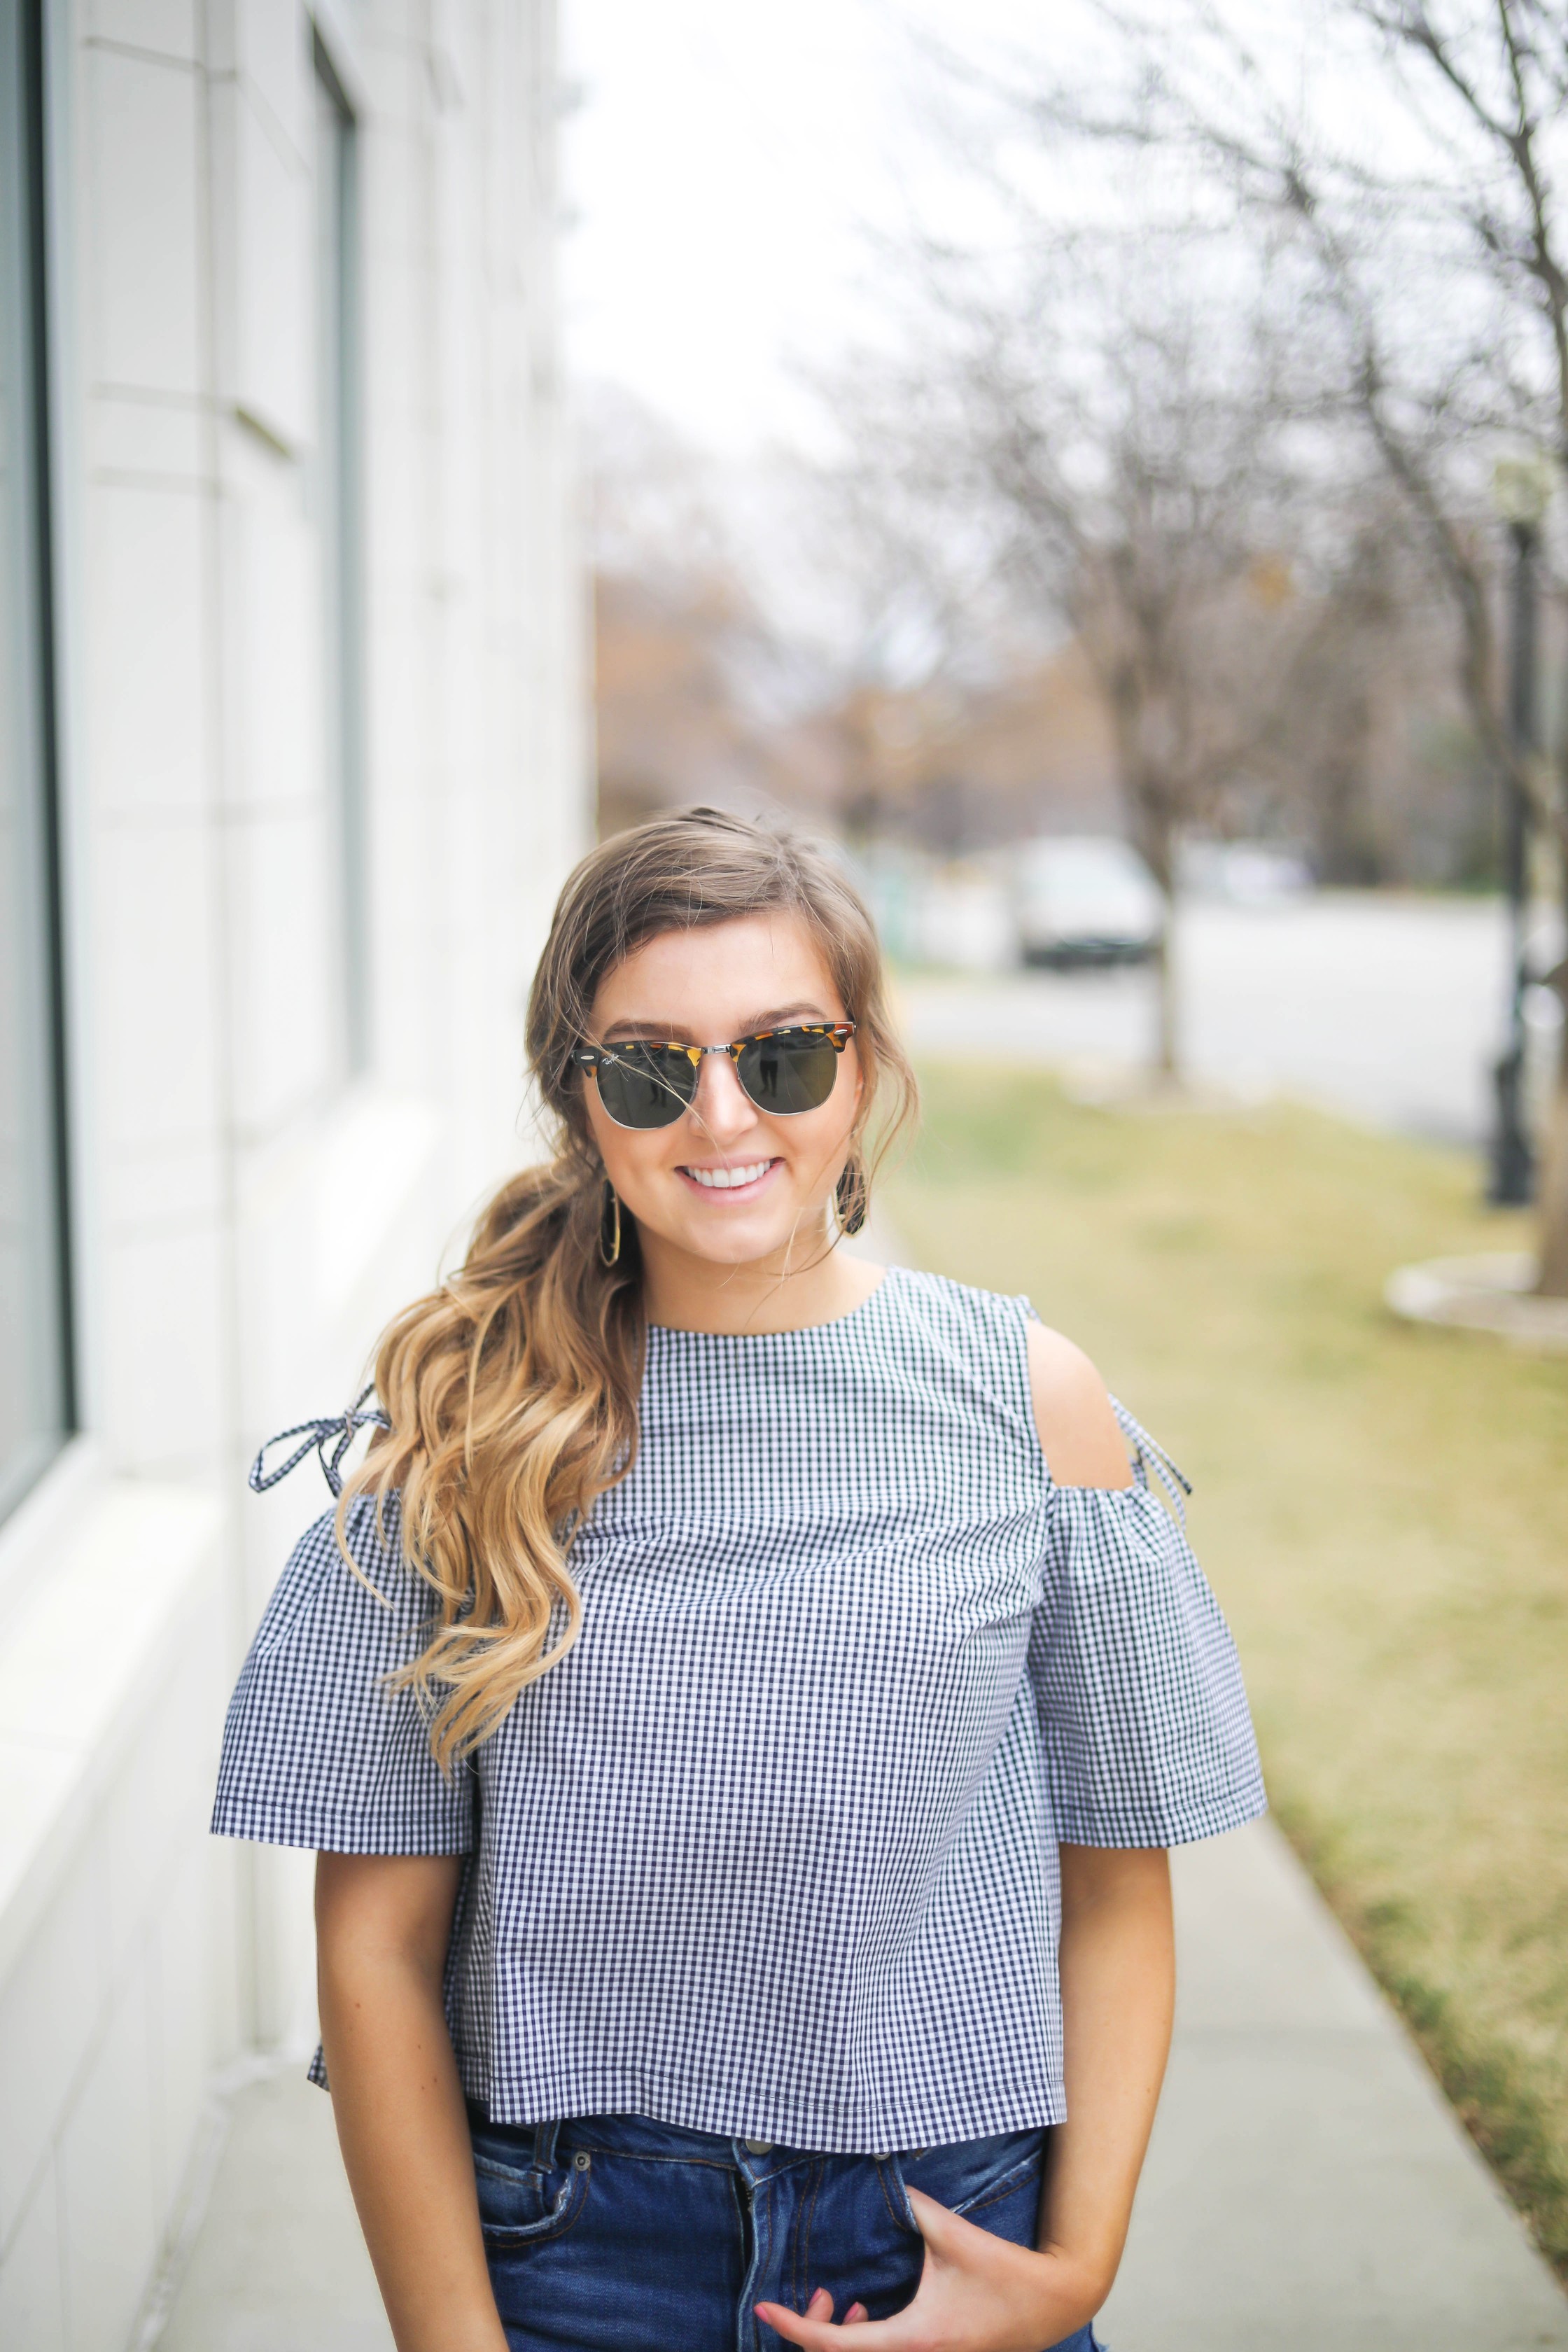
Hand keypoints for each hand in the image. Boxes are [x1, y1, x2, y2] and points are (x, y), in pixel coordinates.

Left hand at [755, 2185, 1103, 2349]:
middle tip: (812, 2294)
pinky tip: (866, 2312)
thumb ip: (910, 2207)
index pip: (834, 2347)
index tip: (763, 2306)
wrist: (1054, 2304)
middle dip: (814, 2332)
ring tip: (840, 2303)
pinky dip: (863, 2341)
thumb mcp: (952, 2235)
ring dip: (840, 2338)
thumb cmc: (1006, 2275)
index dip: (793, 2327)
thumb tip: (877, 2178)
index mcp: (913, 2341)